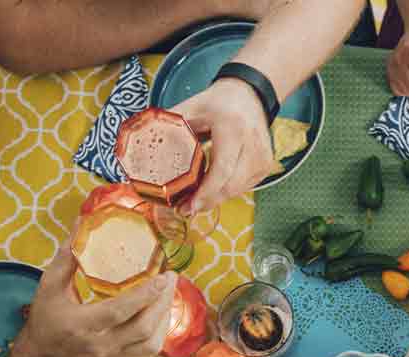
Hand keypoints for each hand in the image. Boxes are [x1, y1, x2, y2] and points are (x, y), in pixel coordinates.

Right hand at [18, 244, 176, 356]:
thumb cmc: (47, 317)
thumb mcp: (50, 286)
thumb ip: (67, 257)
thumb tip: (82, 223)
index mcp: (79, 325)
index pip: (118, 311)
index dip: (144, 295)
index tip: (162, 277)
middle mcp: (98, 346)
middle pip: (142, 328)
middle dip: (162, 302)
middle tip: (171, 278)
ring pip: (151, 343)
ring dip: (165, 316)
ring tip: (168, 293)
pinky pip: (148, 350)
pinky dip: (159, 330)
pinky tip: (160, 310)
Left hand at [171, 78, 278, 213]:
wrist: (250, 94)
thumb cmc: (218, 102)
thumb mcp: (191, 107)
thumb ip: (169, 125)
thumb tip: (143, 144)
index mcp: (233, 128)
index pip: (222, 169)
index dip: (206, 193)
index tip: (188, 206)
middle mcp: (252, 144)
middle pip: (230, 186)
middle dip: (206, 202)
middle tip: (184, 209)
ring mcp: (263, 157)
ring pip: (237, 190)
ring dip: (215, 199)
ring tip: (193, 202)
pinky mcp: (266, 166)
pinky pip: (243, 187)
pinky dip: (226, 191)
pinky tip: (211, 190)